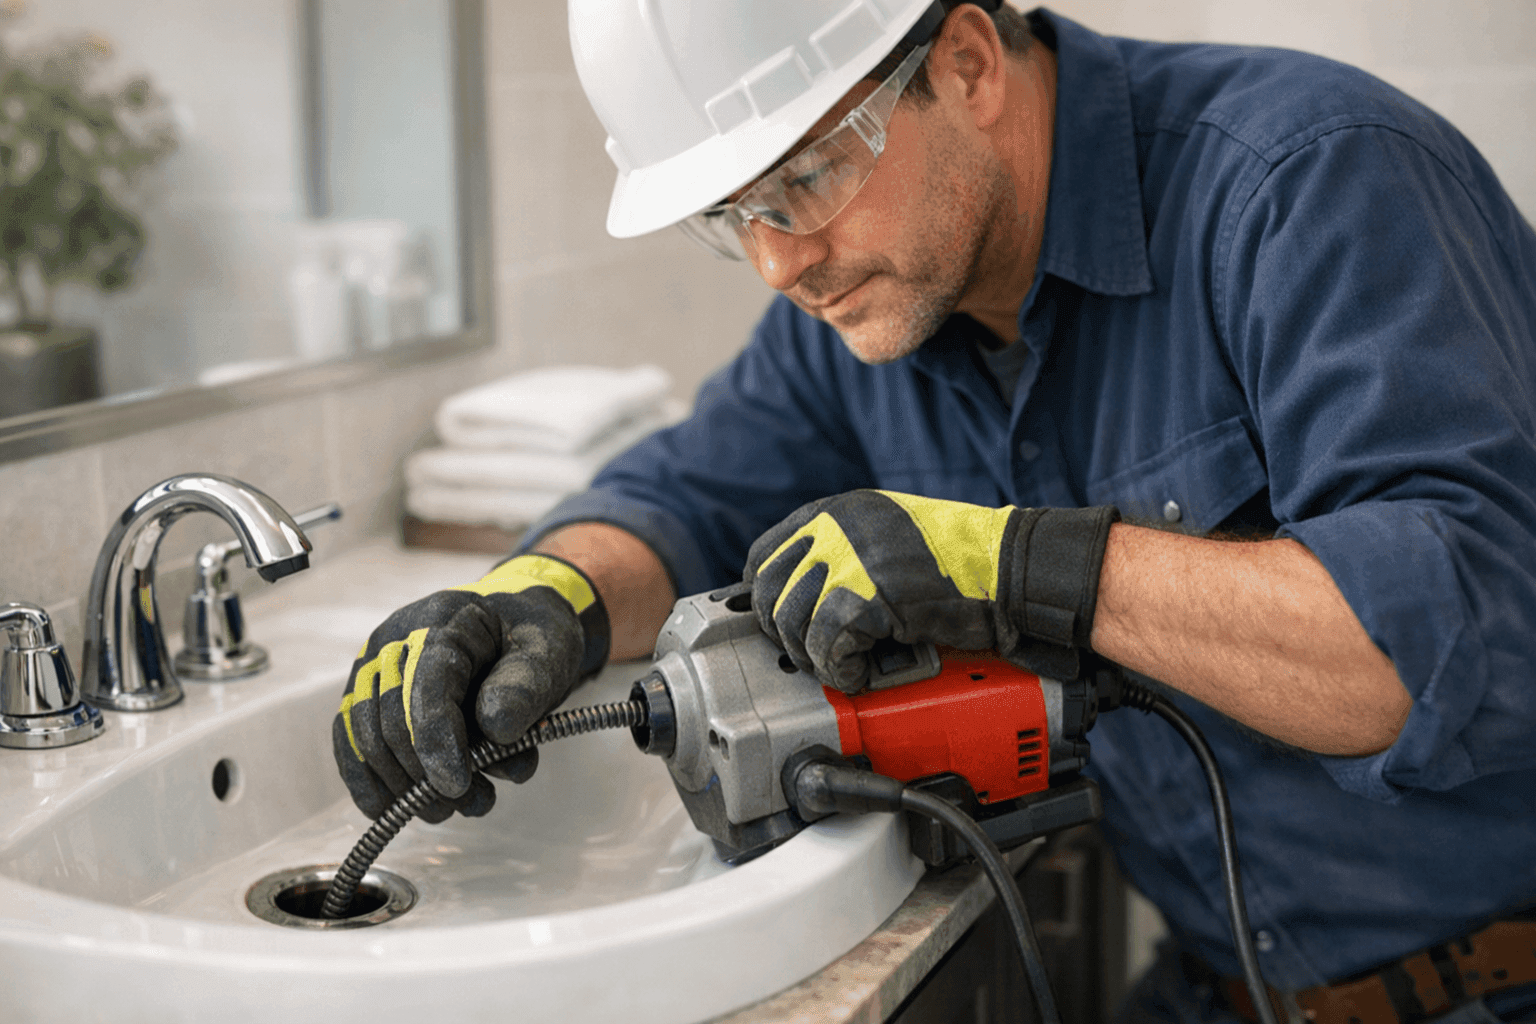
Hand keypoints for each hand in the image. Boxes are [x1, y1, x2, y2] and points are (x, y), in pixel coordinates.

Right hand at [332, 554, 608, 820]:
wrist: (514, 625)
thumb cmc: (531, 639)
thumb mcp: (549, 653)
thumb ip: (527, 687)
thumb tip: (496, 730)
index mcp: (443, 619)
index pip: (426, 685)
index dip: (436, 741)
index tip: (456, 786)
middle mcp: (395, 639)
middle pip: (391, 718)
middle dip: (425, 775)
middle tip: (473, 805)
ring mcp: (374, 667)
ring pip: (367, 736)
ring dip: (403, 787)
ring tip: (453, 810)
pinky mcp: (365, 694)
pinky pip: (351, 741)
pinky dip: (367, 781)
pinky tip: (390, 812)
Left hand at [744, 490, 1117, 689]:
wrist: (1008, 567)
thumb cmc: (957, 560)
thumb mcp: (885, 535)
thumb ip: (841, 552)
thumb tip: (800, 594)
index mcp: (833, 511)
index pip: (764, 556)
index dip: (765, 598)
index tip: (778, 625)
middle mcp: (832, 528)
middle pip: (768, 593)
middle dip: (784, 635)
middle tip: (812, 656)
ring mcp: (848, 559)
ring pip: (792, 622)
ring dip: (812, 658)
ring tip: (840, 667)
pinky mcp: (868, 596)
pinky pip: (827, 647)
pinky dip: (839, 671)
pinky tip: (859, 675)